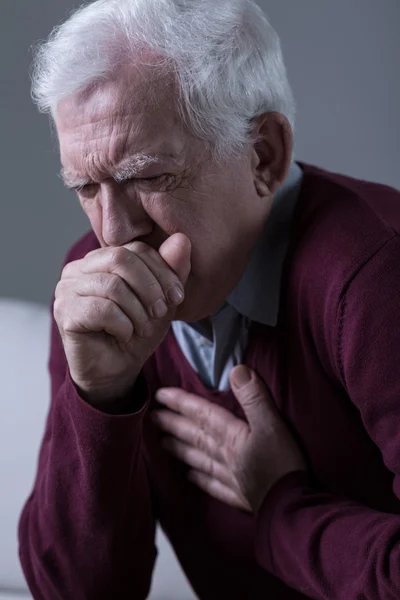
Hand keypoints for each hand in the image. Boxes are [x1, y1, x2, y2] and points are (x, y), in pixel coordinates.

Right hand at [54, 233, 190, 405]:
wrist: (117, 369)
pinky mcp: (64, 312)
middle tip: (160, 312)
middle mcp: (78, 269)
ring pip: (113, 286)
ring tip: (142, 328)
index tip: (177, 296)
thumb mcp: (162, 299)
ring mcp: (66, 289)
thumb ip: (173, 269)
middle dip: (150, 288)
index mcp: (101, 259)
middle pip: (121, 259)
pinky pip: (101, 310)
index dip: (162, 270)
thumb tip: (182, 239)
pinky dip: (123, 325)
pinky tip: (124, 335)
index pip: (135, 249)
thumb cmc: (137, 331)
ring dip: (138, 312)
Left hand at [152, 365, 305, 511]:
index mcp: (232, 436)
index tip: (159, 396)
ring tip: (162, 443)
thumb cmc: (283, 465)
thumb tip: (237, 370)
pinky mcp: (239, 495)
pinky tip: (190, 476)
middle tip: (152, 417)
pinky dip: (200, 479)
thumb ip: (254, 397)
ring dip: (180, 449)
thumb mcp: (273, 425)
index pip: (202, 415)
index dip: (181, 403)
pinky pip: (213, 485)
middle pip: (195, 436)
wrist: (289, 509)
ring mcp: (231, 477)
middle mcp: (225, 455)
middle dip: (173, 424)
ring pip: (199, 459)